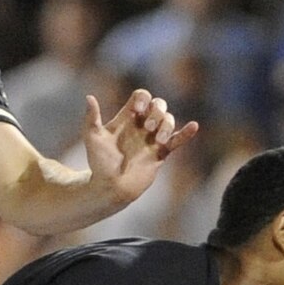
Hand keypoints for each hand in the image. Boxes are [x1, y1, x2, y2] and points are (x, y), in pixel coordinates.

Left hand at [78, 89, 198, 206]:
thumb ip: (91, 118)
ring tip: (159, 140)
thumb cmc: (99, 164)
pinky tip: (194, 126)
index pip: (140, 97)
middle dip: (156, 112)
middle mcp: (141, 125)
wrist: (111, 187)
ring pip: (168, 120)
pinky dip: (186, 133)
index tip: (136, 111)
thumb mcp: (93, 138)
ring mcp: (152, 138)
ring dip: (166, 125)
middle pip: (158, 105)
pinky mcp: (161, 153)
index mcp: (127, 118)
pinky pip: (178, 140)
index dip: (142, 99)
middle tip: (147, 127)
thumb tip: (89, 97)